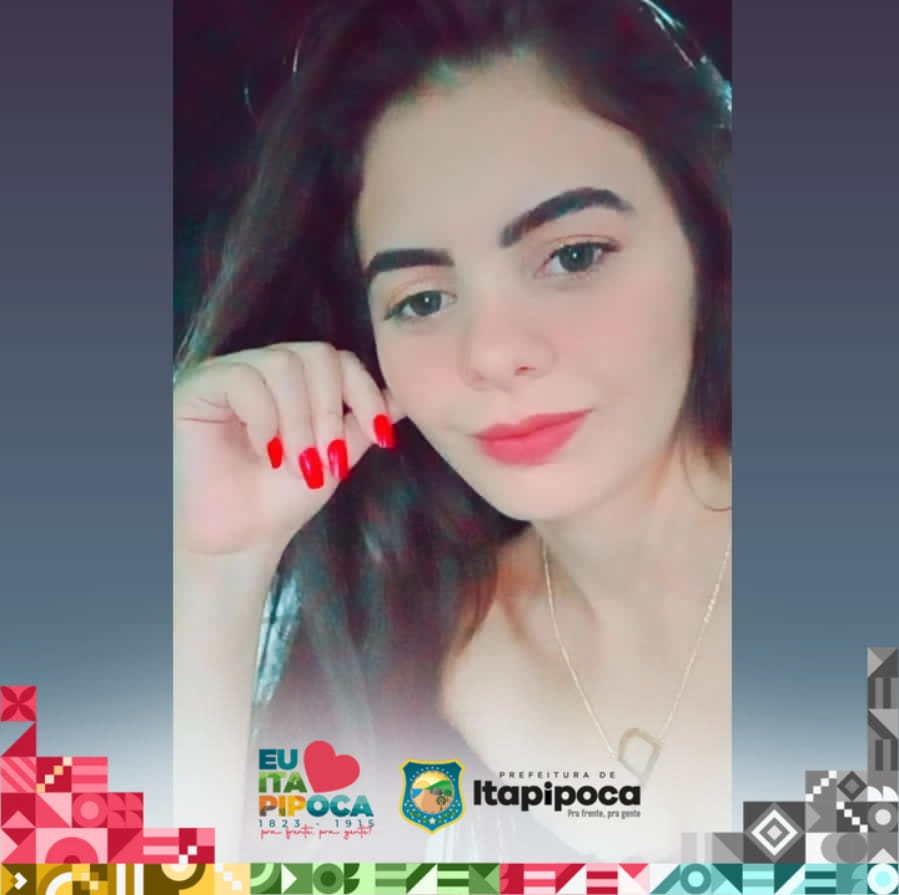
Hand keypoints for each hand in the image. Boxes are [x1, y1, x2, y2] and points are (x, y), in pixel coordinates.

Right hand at [174, 343, 402, 558]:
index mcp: (296, 381)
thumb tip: (402, 396)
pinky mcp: (199, 387)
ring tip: (295, 463)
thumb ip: (361, 423)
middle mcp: (263, 368)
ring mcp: (230, 373)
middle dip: (331, 411)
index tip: (379, 436)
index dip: (365, 392)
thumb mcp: (333, 456)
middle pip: (317, 354)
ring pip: (283, 364)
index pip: (340, 359)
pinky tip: (264, 451)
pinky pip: (243, 379)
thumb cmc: (279, 499)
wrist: (237, 540)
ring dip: (300, 420)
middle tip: (325, 460)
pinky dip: (264, 418)